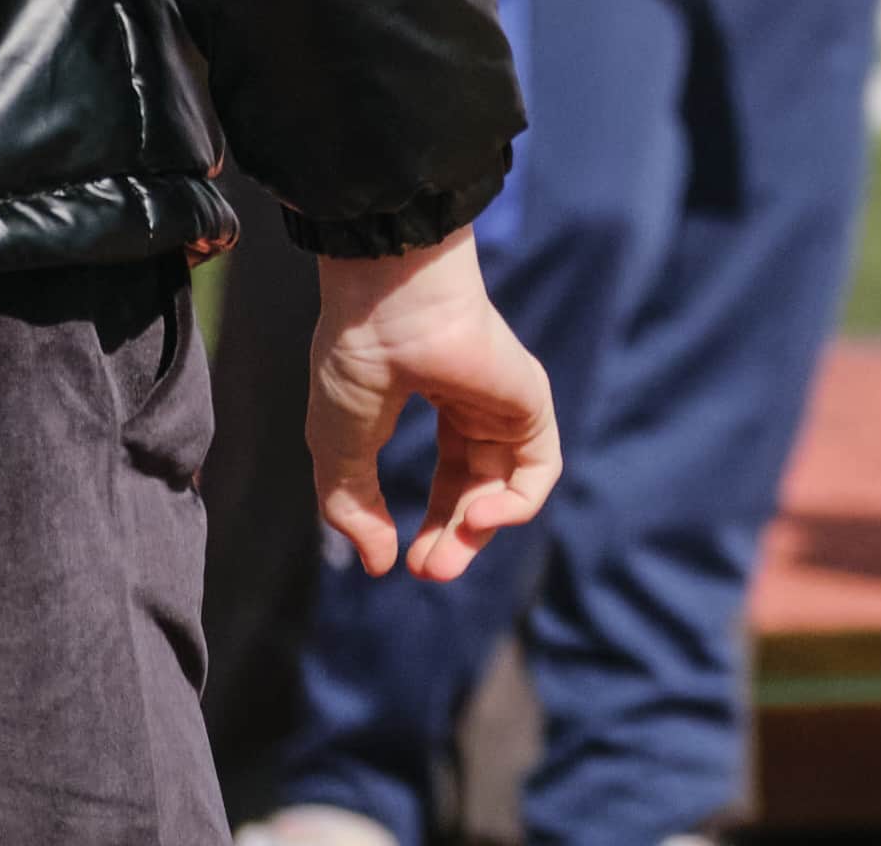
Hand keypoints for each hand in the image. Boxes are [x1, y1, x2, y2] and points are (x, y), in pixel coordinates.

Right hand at [306, 231, 561, 583]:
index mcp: (432, 402)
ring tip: (442, 562)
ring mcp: (506, 402)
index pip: (450, 479)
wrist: (387, 306)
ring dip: (478, 533)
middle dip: (454, 539)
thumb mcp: (340, 451)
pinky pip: (540, 469)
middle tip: (430, 573)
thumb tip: (380, 565)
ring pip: (508, 486)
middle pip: (479, 489)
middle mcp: (476, 404)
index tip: (397, 563)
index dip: (431, 525)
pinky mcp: (531, 402)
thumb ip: (354, 509)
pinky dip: (515, 505)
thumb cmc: (356, 364)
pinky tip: (479, 518)